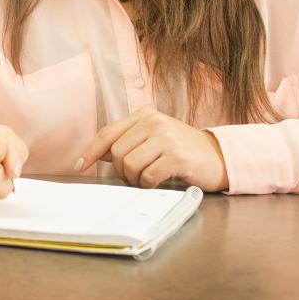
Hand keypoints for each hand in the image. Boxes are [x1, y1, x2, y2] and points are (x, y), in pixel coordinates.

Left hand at [75, 107, 228, 190]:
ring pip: (129, 164)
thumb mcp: (153, 139)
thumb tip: (98, 154)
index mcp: (144, 115)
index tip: (80, 165)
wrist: (218, 157)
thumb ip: (128, 142)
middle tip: (135, 177)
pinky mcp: (176, 156)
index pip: (108, 132)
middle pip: (116, 152)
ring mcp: (165, 138)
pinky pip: (147, 176)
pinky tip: (158, 182)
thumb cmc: (181, 150)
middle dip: (121, 171)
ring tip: (147, 179)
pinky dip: (148, 184)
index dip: (91, 151)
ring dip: (134, 179)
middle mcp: (153, 122)